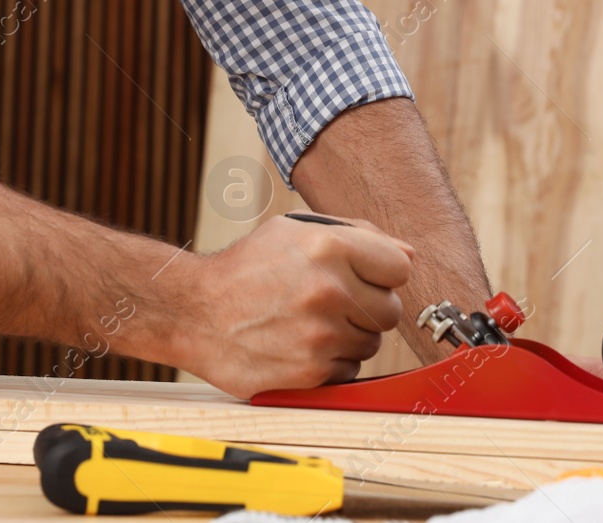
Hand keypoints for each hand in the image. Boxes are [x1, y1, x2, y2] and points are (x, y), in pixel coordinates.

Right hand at [181, 214, 413, 397]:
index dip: (383, 273)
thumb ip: (359, 236)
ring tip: (310, 323)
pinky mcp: (310, 371)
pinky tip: (301, 345)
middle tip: (332, 302)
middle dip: (368, 307)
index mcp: (328, 246)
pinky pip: (349, 370)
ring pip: (371, 342)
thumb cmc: (248, 268)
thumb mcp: (296, 230)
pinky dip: (331, 363)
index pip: (400, 267)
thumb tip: (409, 255)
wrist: (194, 312)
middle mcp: (328, 289)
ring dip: (349, 336)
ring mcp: (321, 334)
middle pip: (391, 309)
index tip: (364, 277)